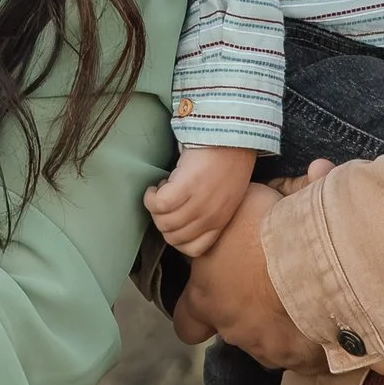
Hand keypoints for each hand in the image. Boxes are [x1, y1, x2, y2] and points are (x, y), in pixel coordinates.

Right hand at [144, 142, 259, 257]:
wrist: (233, 134)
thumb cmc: (228, 162)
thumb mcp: (226, 197)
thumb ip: (210, 212)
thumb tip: (185, 220)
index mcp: (221, 222)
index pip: (193, 250)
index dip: (176, 236)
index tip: (175, 217)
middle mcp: (210, 216)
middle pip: (172, 237)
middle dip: (162, 221)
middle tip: (166, 200)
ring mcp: (199, 203)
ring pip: (163, 222)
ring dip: (155, 208)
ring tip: (162, 189)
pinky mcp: (187, 185)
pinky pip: (158, 204)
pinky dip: (151, 197)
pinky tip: (156, 186)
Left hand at [171, 170, 383, 383]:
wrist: (308, 262)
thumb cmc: (267, 228)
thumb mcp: (257, 197)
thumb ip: (280, 189)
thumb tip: (317, 170)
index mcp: (210, 297)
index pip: (188, 320)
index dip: (196, 312)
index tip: (209, 299)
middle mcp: (239, 331)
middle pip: (238, 334)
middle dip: (255, 314)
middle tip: (278, 287)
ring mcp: (278, 352)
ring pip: (285, 348)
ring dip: (301, 329)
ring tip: (327, 303)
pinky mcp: (320, 359)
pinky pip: (352, 364)